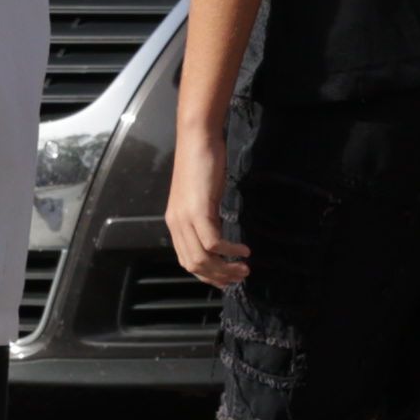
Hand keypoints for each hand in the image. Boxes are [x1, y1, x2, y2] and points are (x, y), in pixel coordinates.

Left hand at [164, 129, 247, 287]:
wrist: (197, 140)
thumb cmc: (202, 164)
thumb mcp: (202, 198)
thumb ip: (205, 218)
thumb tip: (217, 239)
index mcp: (175, 223)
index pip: (186, 260)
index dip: (207, 275)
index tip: (226, 279)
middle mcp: (176, 224)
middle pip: (194, 265)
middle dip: (218, 276)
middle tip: (240, 277)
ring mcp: (185, 218)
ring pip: (202, 258)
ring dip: (225, 268)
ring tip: (244, 268)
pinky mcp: (198, 210)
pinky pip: (212, 242)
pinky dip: (229, 250)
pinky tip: (244, 250)